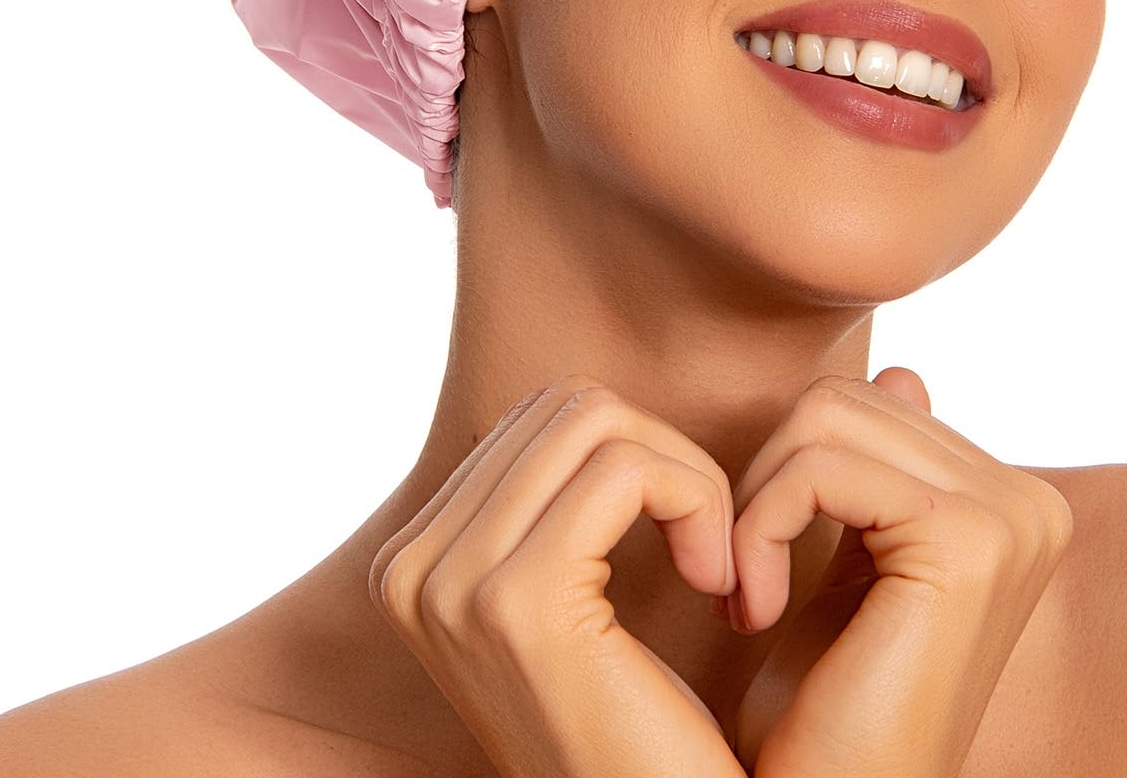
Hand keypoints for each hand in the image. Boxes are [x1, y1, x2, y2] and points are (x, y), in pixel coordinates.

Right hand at [369, 375, 746, 777]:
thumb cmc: (631, 728)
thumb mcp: (561, 603)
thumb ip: (539, 504)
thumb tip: (578, 398)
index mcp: (410, 561)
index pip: (537, 417)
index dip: (633, 453)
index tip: (679, 537)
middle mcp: (409, 568)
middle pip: (567, 407)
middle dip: (664, 456)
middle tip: (712, 546)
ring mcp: (454, 586)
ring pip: (599, 422)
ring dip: (689, 478)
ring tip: (716, 564)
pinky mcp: (520, 602)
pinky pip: (628, 471)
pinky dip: (698, 503)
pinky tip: (718, 584)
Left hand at [719, 368, 1074, 776]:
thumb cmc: (830, 710)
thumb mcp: (855, 566)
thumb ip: (887, 470)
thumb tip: (904, 371)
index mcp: (1014, 501)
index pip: (867, 400)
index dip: (791, 469)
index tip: (766, 561)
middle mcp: (1031, 502)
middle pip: (844, 398)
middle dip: (770, 477)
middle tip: (744, 576)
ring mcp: (1012, 518)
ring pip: (825, 418)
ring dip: (757, 505)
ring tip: (749, 596)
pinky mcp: (969, 542)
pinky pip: (818, 468)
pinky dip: (759, 528)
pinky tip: (755, 611)